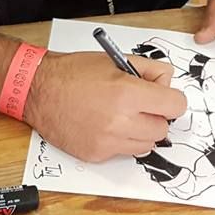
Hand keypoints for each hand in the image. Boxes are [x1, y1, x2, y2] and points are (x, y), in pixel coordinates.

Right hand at [24, 52, 187, 162]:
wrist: (39, 90)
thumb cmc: (74, 73)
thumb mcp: (116, 60)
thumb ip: (150, 70)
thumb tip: (168, 82)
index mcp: (128, 94)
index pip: (176, 106)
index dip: (171, 100)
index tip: (164, 98)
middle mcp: (120, 121)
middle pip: (163, 128)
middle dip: (156, 116)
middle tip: (139, 106)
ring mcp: (108, 142)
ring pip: (147, 145)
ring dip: (141, 132)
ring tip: (123, 116)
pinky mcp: (97, 155)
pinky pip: (124, 153)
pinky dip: (121, 141)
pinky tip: (106, 126)